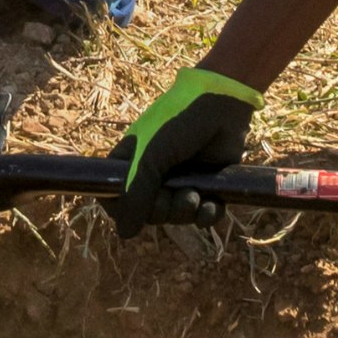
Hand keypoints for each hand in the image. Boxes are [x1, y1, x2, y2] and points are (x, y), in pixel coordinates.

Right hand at [114, 64, 257, 222]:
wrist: (224, 103)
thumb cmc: (178, 121)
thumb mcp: (151, 156)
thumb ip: (136, 194)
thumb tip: (125, 234)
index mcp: (131, 162)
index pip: (114, 197)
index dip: (122, 210)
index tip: (135, 209)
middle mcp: (154, 174)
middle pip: (149, 213)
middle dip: (163, 210)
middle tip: (175, 196)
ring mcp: (181, 180)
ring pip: (176, 216)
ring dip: (185, 212)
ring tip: (196, 196)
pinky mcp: (207, 185)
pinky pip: (202, 214)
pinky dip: (207, 214)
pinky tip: (212, 204)